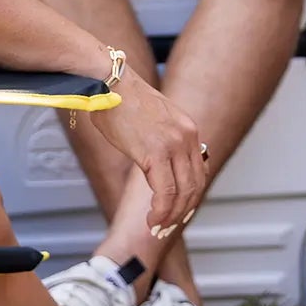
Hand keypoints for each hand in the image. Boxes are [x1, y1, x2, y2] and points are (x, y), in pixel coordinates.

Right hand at [90, 70, 204, 235]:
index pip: (199, 171)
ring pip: (182, 192)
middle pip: (195, 185)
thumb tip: (153, 162)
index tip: (178, 209)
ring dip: (171, 215)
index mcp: (188, 128)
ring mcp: (173, 145)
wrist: (106, 80)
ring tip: (157, 226)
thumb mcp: (150, 117)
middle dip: (183, 210)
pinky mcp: (155, 153)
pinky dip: (161, 210)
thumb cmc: (117, 96)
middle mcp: (187, 137)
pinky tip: (151, 218)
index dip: (190, 195)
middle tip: (168, 225)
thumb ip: (160, 138)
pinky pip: (165, 191)